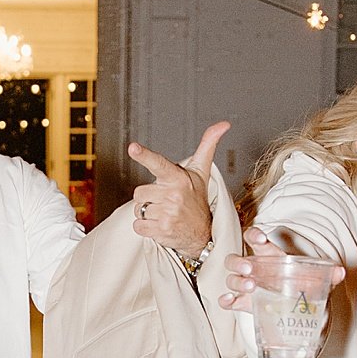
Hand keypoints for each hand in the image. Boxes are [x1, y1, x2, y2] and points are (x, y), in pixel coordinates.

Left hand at [127, 120, 228, 254]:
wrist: (203, 234)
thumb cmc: (197, 198)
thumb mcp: (201, 172)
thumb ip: (207, 145)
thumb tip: (224, 124)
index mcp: (178, 179)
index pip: (158, 164)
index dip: (144, 155)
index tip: (133, 147)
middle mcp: (173, 195)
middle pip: (139, 192)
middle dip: (148, 197)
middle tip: (165, 200)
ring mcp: (168, 214)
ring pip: (138, 210)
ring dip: (148, 213)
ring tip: (165, 213)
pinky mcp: (162, 231)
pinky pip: (138, 226)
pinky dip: (145, 228)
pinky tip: (161, 225)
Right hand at [216, 226, 346, 315]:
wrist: (301, 310)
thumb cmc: (304, 287)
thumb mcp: (317, 280)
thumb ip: (328, 274)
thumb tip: (340, 271)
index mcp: (270, 257)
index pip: (255, 240)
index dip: (253, 235)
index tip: (258, 238)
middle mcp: (255, 270)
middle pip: (236, 259)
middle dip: (240, 262)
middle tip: (250, 268)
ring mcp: (247, 287)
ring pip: (231, 278)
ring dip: (236, 281)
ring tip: (250, 287)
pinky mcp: (244, 304)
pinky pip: (228, 300)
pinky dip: (226, 300)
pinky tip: (230, 301)